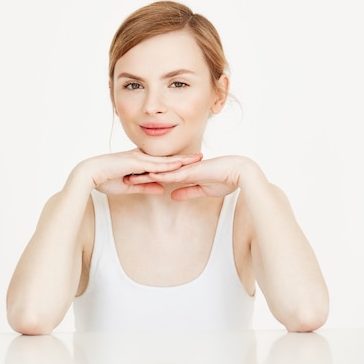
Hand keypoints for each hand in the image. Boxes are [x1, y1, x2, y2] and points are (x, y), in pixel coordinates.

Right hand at [78, 149, 202, 195]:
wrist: (90, 173)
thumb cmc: (105, 179)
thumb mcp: (129, 186)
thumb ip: (145, 186)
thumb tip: (161, 188)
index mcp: (139, 161)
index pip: (162, 162)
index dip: (176, 162)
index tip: (190, 163)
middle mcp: (141, 156)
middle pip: (167, 158)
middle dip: (185, 158)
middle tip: (201, 157)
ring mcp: (138, 158)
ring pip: (164, 160)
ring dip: (181, 160)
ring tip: (197, 160)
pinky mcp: (135, 162)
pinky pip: (154, 165)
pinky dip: (167, 166)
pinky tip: (179, 166)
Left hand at [125, 155, 261, 199]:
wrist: (241, 172)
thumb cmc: (226, 180)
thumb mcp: (201, 190)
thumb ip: (187, 192)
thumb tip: (172, 195)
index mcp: (184, 173)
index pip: (161, 175)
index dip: (146, 177)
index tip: (132, 180)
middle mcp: (183, 168)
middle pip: (157, 170)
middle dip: (140, 174)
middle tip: (122, 176)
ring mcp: (187, 168)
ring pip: (162, 171)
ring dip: (146, 174)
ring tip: (129, 177)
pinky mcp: (193, 170)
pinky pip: (174, 173)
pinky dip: (162, 174)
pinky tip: (150, 176)